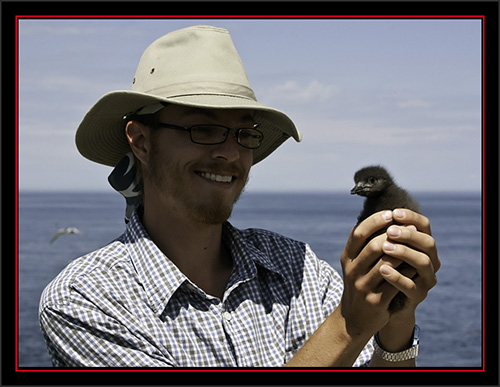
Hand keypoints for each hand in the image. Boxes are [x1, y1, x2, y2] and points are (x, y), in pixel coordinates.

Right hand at [339, 209, 439, 338]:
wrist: (355, 317)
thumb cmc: (360, 282)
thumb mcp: (355, 262)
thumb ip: (364, 243)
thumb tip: (383, 217)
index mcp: (347, 257)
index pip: (358, 233)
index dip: (375, 221)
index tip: (391, 212)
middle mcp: (352, 270)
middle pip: (373, 246)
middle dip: (394, 235)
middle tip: (410, 227)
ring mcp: (363, 286)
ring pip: (386, 264)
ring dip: (403, 252)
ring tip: (416, 243)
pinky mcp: (376, 300)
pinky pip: (395, 282)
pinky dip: (407, 272)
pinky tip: (415, 265)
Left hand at [380, 208, 439, 311]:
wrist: (382, 303)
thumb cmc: (382, 270)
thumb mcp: (381, 250)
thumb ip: (383, 234)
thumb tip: (378, 213)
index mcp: (422, 245)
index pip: (424, 225)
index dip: (412, 217)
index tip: (394, 212)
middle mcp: (430, 260)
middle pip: (427, 242)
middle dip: (408, 235)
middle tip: (390, 231)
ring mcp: (426, 278)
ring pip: (422, 262)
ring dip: (404, 252)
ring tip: (385, 247)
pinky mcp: (418, 295)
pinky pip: (410, 285)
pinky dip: (396, 276)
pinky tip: (382, 269)